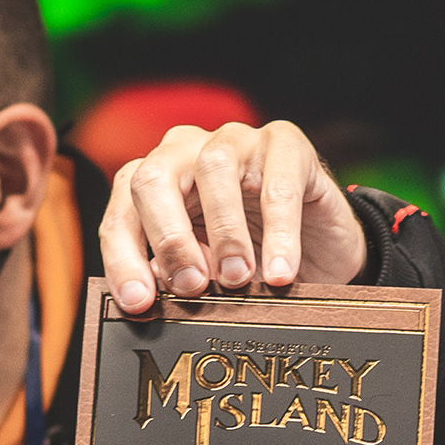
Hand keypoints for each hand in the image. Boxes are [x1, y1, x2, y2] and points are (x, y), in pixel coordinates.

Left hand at [100, 119, 367, 315]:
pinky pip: (279, 182)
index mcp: (157, 185)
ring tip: (237, 280)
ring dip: (223, 230)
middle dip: (168, 237)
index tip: (139, 302)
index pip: (123, 213)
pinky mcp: (287, 145)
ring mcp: (236, 142)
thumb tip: (162, 283)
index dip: (124, 258)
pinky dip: (279, 232)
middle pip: (153, 178)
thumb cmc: (256, 257)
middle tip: (191, 286)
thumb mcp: (211, 275)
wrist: (321, 250)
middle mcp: (187, 153)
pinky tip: (279, 272)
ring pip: (213, 169)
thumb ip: (181, 274)